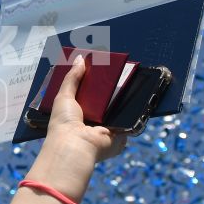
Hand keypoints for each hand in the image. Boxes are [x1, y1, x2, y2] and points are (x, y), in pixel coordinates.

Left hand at [27, 54, 129, 199]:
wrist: (76, 145)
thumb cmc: (64, 123)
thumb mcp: (64, 96)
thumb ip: (72, 78)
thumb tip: (80, 58)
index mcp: (77, 114)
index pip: (88, 95)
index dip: (94, 83)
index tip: (102, 68)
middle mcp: (93, 122)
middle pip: (106, 101)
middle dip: (111, 88)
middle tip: (119, 70)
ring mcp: (108, 128)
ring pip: (119, 109)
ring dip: (124, 97)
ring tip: (132, 76)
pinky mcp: (120, 133)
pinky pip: (130, 119)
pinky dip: (134, 108)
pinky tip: (140, 92)